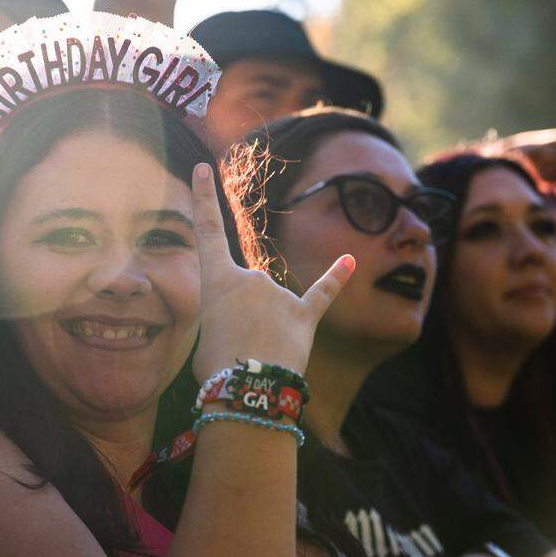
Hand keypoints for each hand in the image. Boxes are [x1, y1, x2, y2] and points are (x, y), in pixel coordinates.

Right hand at [189, 162, 353, 379]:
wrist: (248, 389)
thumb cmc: (217, 368)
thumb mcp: (206, 335)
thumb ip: (223, 317)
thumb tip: (243, 323)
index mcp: (217, 282)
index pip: (207, 231)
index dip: (204, 198)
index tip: (204, 167)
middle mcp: (250, 278)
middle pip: (245, 291)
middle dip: (241, 322)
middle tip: (233, 352)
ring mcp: (279, 296)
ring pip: (271, 308)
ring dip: (264, 332)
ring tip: (257, 360)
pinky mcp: (304, 315)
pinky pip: (320, 294)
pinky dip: (336, 279)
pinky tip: (351, 262)